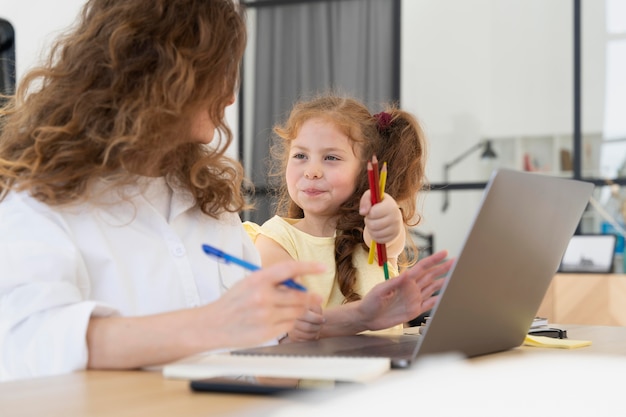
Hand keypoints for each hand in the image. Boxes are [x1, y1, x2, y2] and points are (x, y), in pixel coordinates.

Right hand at [207, 261, 324, 347]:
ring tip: (286, 309)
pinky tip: (277, 320)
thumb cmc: (233, 302)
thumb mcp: (249, 282)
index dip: (309, 267)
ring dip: (298, 309)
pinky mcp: (268, 332)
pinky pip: (290, 325)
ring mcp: (266, 316)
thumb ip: (272, 280)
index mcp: (258, 280)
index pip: (289, 269)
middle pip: (299, 295)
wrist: (213, 325)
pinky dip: (289, 322)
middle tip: (315, 297)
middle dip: (310, 296)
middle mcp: (263, 297)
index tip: (322, 267)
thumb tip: (298, 279)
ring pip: (297, 311)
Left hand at [356, 250, 452, 330]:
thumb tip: (406, 275)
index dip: (434, 260)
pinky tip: (446, 296)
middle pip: (431, 275)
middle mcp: (411, 288)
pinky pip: (429, 304)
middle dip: (444, 268)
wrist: (366, 318)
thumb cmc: (370, 302)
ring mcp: (414, 299)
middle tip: (456, 261)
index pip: (422, 268)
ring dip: (444, 282)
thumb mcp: (380, 291)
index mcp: (404, 280)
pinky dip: (438, 300)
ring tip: (455, 276)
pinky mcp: (414, 311)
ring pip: (433, 288)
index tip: (445, 253)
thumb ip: (394, 283)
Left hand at [359, 191, 402, 244]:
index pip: (374, 213)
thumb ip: (365, 200)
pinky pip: (379, 239)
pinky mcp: (394, 236)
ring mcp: (396, 228)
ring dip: (370, 229)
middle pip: (373, 225)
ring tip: (374, 222)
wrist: (391, 214)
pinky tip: (377, 229)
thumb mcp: (371, 197)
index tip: (371, 210)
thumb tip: (363, 212)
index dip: (369, 212)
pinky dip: (374, 235)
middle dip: (368, 221)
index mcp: (390, 205)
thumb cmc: (378, 204)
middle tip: (371, 217)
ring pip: (375, 233)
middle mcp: (396, 217)